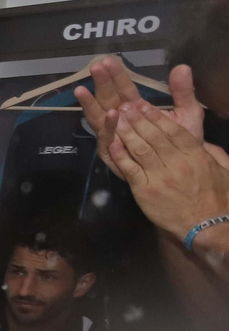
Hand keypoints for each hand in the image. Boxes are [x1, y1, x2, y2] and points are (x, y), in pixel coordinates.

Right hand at [75, 57, 204, 169]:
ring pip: (99, 118)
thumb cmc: (183, 142)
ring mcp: (115, 136)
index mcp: (137, 108)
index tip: (108, 61)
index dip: (116, 75)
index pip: (123, 88)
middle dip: (101, 84)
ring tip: (83, 91)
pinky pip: (107, 140)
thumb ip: (183, 92)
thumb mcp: (188, 113)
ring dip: (91, 104)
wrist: (185, 168)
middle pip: (107, 99)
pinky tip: (110, 115)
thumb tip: (182, 67)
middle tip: (95, 68)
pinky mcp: (113, 154)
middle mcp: (121, 121)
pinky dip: (107, 128)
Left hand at [106, 99, 228, 239]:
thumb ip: (211, 152)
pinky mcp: (146, 190)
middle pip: (154, 136)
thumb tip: (202, 142)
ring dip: (126, 132)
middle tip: (124, 106)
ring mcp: (160, 176)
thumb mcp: (223, 169)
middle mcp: (177, 162)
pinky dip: (121, 155)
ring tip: (115, 118)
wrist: (208, 225)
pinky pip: (131, 169)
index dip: (157, 116)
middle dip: (138, 119)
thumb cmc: (217, 198)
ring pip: (141, 149)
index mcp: (195, 155)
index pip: (173, 130)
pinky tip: (112, 143)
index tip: (144, 105)